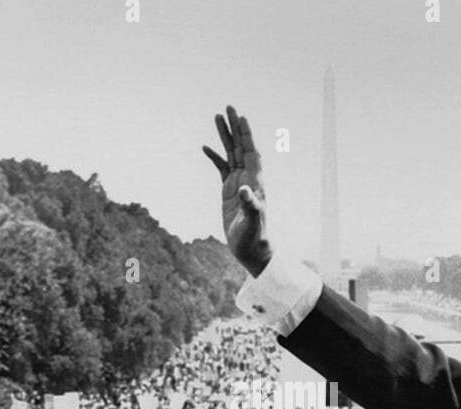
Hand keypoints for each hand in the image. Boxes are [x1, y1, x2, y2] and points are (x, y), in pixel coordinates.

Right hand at [203, 106, 271, 276]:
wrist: (251, 249)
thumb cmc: (254, 237)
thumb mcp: (252, 223)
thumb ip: (250, 206)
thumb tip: (245, 190)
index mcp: (255, 182)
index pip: (251, 152)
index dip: (246, 135)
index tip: (240, 117)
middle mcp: (248, 178)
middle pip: (241, 147)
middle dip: (235, 127)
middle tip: (228, 107)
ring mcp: (238, 183)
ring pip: (231, 154)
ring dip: (225, 136)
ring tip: (217, 117)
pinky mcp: (229, 191)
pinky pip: (222, 168)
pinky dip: (214, 157)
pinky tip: (205, 147)